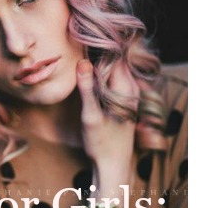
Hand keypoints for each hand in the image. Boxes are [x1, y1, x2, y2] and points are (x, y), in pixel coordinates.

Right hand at [77, 59, 138, 187]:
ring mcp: (129, 93)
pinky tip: (88, 77)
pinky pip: (113, 79)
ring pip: (114, 69)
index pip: (113, 55)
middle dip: (97, 54)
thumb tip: (82, 63)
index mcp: (125, 87)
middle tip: (76, 48)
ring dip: (98, 65)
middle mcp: (131, 87)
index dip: (96, 48)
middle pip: (114, 59)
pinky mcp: (124, 100)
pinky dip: (101, 75)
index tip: (79, 43)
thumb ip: (87, 89)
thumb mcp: (91, 116)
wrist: (114, 165)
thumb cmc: (101, 144)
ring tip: (80, 61)